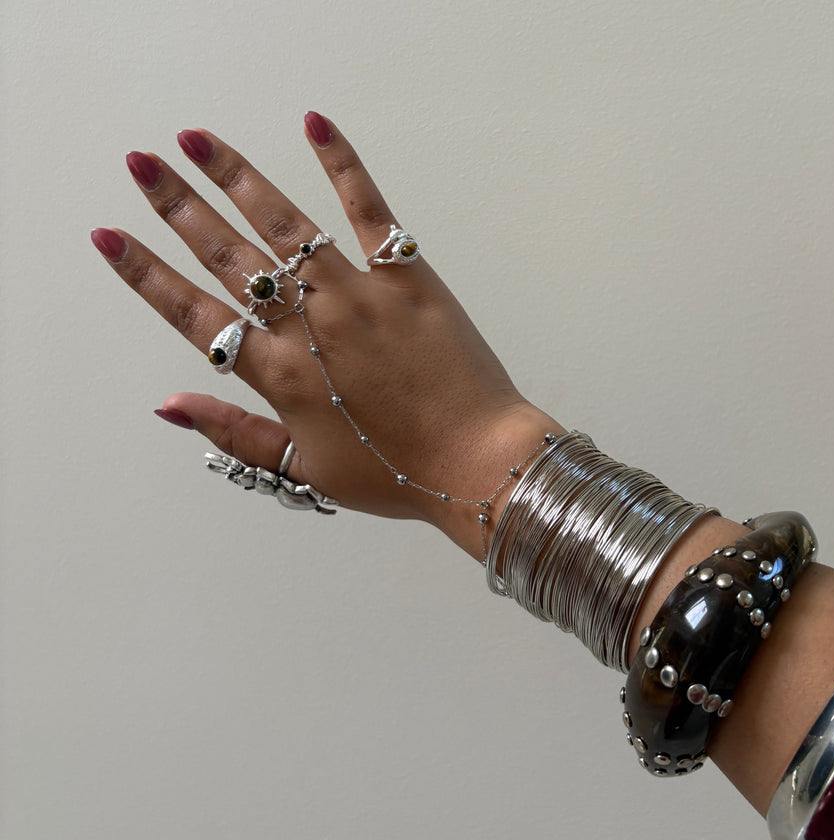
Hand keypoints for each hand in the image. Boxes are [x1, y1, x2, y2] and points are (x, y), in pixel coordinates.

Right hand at [92, 111, 560, 556]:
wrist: (477, 463)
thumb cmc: (395, 476)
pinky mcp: (409, 278)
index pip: (197, 317)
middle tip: (143, 166)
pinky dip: (342, 165)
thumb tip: (170, 405)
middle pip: (230, 258)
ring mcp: (360, 295)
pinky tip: (314, 124)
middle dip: (179, 208)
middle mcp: (312, 326)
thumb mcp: (305, 471)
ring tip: (197, 140)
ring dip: (236, 177)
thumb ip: (236, 433)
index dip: (148, 276)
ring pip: (285, 224)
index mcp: (282, 377)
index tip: (112, 238)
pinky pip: (370, 211)